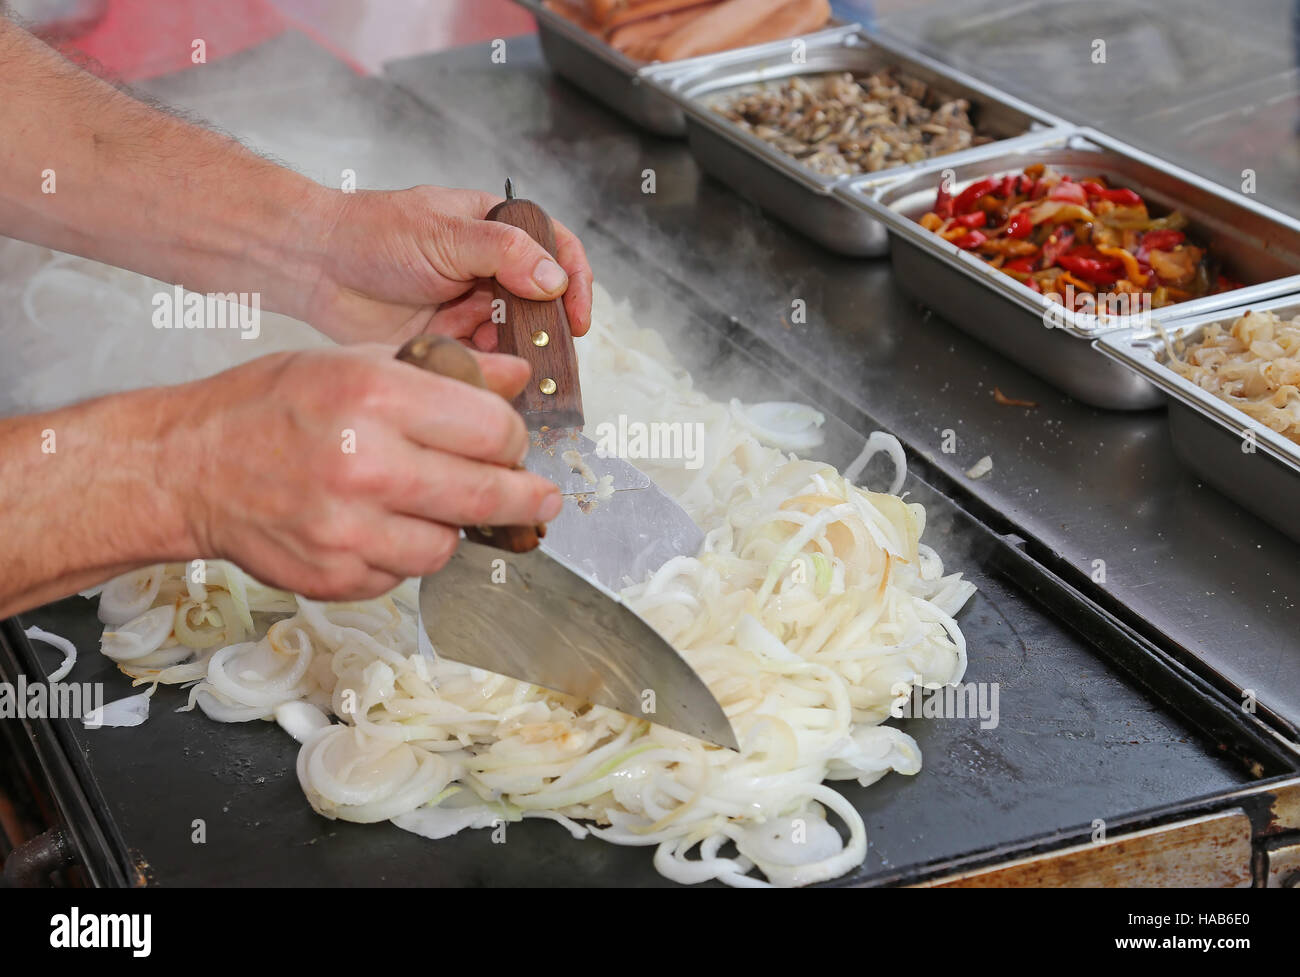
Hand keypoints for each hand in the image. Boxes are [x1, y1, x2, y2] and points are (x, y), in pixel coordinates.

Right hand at [163, 345, 563, 600]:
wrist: (189, 467)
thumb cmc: (268, 407)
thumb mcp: (355, 362)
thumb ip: (444, 372)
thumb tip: (517, 378)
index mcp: (375, 398)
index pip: (493, 431)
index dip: (514, 439)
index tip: (514, 444)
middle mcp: (365, 466)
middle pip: (487, 495)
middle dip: (524, 498)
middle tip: (539, 499)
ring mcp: (349, 530)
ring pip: (448, 545)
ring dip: (451, 527)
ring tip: (425, 503)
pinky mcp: (335, 577)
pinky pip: (403, 575)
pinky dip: (403, 555)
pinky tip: (378, 526)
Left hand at [301, 185, 593, 348]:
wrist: (316, 267)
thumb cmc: (373, 233)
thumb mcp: (445, 232)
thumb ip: (505, 252)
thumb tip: (554, 280)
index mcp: (495, 229)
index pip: (556, 249)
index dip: (575, 282)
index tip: (577, 317)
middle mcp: (489, 269)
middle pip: (541, 301)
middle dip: (545, 327)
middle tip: (544, 350)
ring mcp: (470, 305)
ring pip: (514, 335)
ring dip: (515, 350)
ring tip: (502, 358)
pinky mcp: (449, 339)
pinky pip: (481, 358)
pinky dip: (485, 367)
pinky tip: (477, 369)